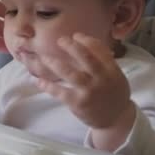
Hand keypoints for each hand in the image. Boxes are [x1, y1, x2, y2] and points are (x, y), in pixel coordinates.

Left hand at [36, 33, 135, 150]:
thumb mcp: (115, 75)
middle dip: (71, 47)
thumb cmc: (112, 93)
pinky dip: (49, 86)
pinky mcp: (78, 103)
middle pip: (86, 58)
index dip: (86, 40)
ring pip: (70, 74)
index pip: (99, 50)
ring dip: (55, 64)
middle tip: (60, 40)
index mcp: (112, 69)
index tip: (75, 35)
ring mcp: (89, 91)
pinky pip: (61, 92)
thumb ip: (103, 60)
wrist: (116, 119)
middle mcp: (101, 79)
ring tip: (44, 58)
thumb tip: (84, 41)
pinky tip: (39, 81)